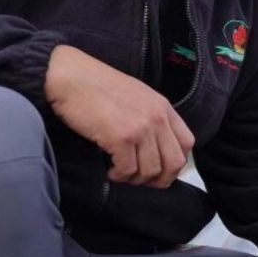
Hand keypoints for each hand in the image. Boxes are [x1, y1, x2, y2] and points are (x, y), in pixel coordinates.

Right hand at [44, 45, 193, 187]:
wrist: (71, 77)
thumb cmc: (96, 86)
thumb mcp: (136, 96)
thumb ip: (150, 117)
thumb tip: (154, 148)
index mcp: (163, 106)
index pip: (186, 144)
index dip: (175, 162)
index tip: (159, 169)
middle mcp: (157, 117)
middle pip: (174, 163)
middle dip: (158, 179)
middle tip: (139, 178)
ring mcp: (141, 128)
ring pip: (151, 171)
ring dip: (134, 178)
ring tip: (120, 171)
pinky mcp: (121, 138)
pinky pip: (128, 170)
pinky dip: (119, 176)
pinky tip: (109, 169)